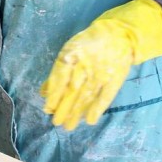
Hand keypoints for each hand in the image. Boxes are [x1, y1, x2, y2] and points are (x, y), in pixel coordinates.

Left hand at [40, 0, 161, 130]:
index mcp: (71, 55)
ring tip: (69, 126)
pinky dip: (98, 108)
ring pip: (87, 95)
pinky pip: (106, 95)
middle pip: (72, 90)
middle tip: (56, 122)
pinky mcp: (115, 78)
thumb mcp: (69, 52)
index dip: (54, 94)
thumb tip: (43, 92)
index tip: (48, 108)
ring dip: (77, 112)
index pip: (59, 78)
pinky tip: (90, 120)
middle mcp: (85, 65)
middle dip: (64, 107)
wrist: (117, 35)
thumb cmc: (87, 45)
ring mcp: (101, 72)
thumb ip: (57, 72)